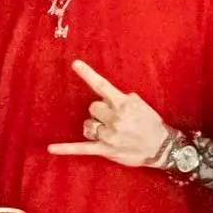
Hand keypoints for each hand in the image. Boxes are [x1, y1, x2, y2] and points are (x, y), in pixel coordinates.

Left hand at [47, 60, 170, 165]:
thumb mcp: (141, 104)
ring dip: (95, 126)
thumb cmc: (151, 124)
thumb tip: (112, 97)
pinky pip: (81, 148)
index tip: (75, 64)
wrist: (162, 148)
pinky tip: (50, 148)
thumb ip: (124, 99)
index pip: (102, 85)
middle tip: (114, 119)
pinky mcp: (105, 149)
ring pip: (87, 125)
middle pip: (93, 107)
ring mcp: (108, 134)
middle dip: (100, 112)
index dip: (87, 74)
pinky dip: (66, 149)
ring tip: (108, 131)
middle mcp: (114, 118)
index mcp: (123, 104)